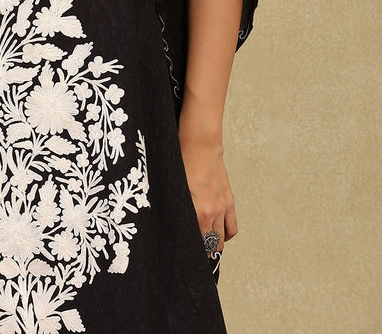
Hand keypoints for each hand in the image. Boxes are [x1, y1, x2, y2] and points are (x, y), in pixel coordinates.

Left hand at [178, 134, 237, 255]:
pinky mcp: (228, 201)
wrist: (200, 145)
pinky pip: (232, 227)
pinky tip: (219, 236)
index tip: (184, 258)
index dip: (189, 252)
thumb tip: (170, 221)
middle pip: (208, 244)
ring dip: (213, 246)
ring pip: (220, 240)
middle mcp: (209, 212)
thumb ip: (174, 206)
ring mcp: (221, 207)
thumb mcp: (172, 186)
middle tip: (194, 256)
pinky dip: (226, 236)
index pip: (194, 241)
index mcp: (194, 210)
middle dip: (202, 253)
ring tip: (206, 248)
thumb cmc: (182, 161)